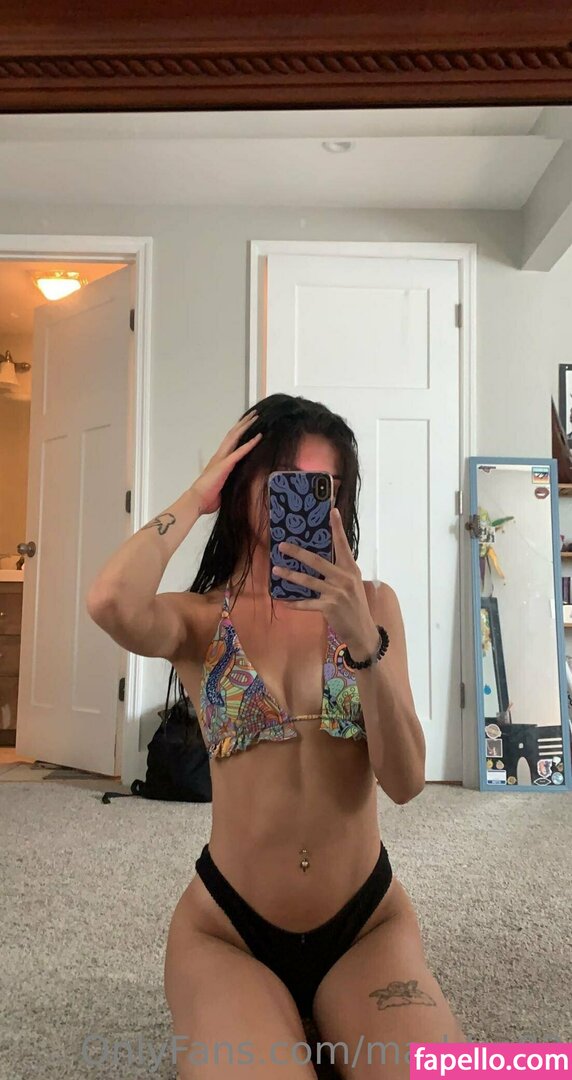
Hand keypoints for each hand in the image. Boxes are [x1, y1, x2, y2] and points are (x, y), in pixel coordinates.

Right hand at [191, 409, 261, 515]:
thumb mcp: (221, 486)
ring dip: (246, 427)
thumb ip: (228, 480)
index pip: (230, 442)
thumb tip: (236, 483)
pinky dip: (250, 444)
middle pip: (233, 434)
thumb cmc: (208, 497)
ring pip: (235, 437)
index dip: (239, 431)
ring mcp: (222, 459)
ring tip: (256, 418)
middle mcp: (220, 456)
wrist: (197, 500)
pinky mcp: (225, 465)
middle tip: (254, 414)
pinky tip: (258, 437)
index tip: (247, 424)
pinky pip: (239, 452)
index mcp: (219, 460)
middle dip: (243, 423)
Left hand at [272, 507, 378, 655]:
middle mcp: (344, 578)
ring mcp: (336, 592)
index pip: (343, 545)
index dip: (337, 528)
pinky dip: (293, 603)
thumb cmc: (355, 605)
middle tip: (282, 546)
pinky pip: (306, 603)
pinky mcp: (329, 607)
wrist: (363, 630)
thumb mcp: (353, 583)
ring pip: (308, 581)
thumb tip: (320, 559)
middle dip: (297, 552)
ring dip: (289, 575)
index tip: (332, 511)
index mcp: (351, 569)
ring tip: (275, 570)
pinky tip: (282, 600)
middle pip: (317, 560)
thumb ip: (340, 571)